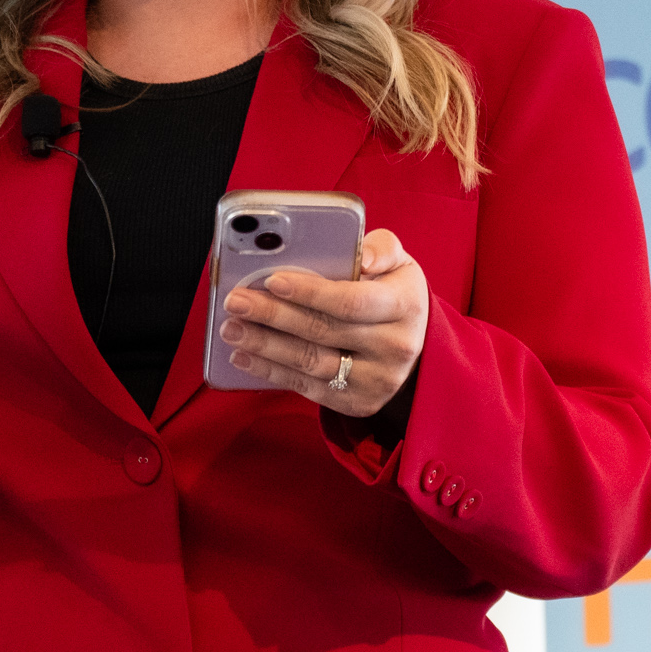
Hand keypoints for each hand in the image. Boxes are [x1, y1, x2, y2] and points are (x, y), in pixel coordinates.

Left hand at [219, 228, 425, 418]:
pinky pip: (308, 388)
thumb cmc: (395, 292)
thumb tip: (362, 258)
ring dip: (265, 347)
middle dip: (274, 316)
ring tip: (232, 329)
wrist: (418, 344)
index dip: (310, 292)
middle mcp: (395, 347)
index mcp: (404, 306)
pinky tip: (244, 356)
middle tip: (237, 302)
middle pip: (324, 332)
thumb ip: (382, 248)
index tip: (273, 281)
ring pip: (311, 363)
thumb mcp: (400, 263)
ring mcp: (377, 381)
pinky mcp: (358, 403)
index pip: (351, 301)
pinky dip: (272, 372)